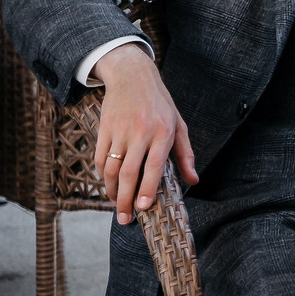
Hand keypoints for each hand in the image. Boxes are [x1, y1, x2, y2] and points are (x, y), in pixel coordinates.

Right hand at [90, 43, 196, 224]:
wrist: (133, 76)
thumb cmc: (160, 104)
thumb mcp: (179, 124)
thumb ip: (185, 154)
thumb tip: (193, 181)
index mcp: (162, 133)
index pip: (153, 166)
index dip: (147, 189)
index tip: (143, 208)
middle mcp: (140, 133)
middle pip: (129, 173)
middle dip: (125, 200)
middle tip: (125, 219)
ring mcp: (120, 131)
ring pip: (112, 169)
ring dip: (112, 191)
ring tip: (117, 205)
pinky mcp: (105, 129)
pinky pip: (101, 158)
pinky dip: (103, 176)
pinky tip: (108, 185)